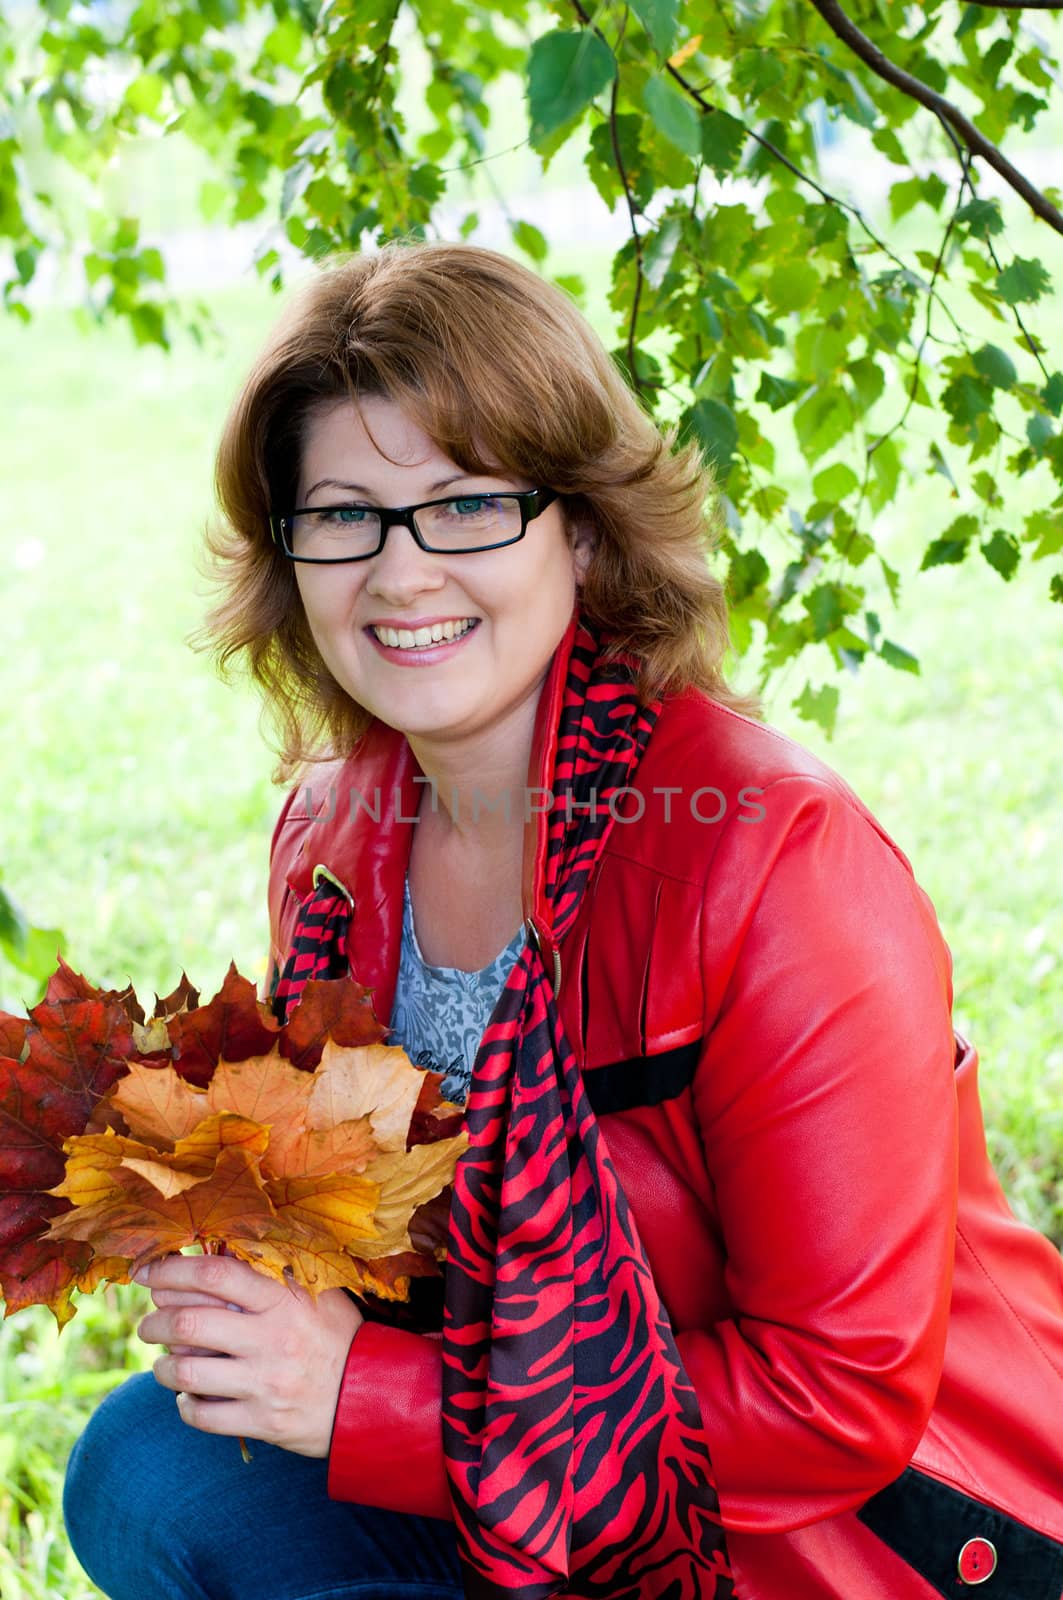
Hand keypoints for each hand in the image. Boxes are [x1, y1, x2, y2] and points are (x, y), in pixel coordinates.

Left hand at [135, 1252, 363, 1457]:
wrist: (370, 1395)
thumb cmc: (338, 1336)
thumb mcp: (315, 1294)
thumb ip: (273, 1275)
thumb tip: (217, 1253)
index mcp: (283, 1299)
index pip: (214, 1274)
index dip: (172, 1270)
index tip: (148, 1272)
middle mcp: (271, 1338)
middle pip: (189, 1322)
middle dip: (155, 1321)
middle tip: (149, 1323)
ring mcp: (264, 1382)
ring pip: (186, 1371)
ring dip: (163, 1366)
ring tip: (162, 1362)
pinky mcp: (262, 1421)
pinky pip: (202, 1415)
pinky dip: (185, 1404)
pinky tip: (187, 1396)